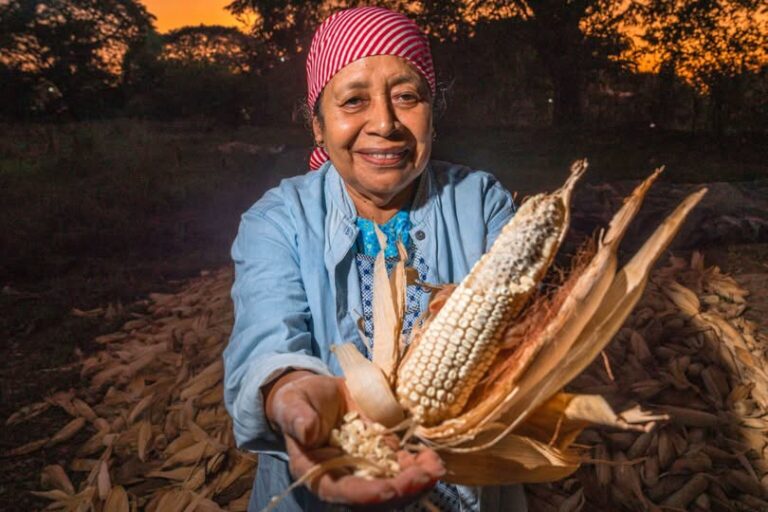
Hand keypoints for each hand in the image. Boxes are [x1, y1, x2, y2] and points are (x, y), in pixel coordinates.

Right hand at [265, 371, 445, 506]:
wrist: (317, 394)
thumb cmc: (298, 402)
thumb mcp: (292, 405)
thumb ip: (298, 418)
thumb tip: (306, 430)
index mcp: (317, 471)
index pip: (341, 490)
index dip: (365, 493)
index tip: (387, 490)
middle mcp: (344, 475)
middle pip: (374, 492)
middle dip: (401, 488)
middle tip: (423, 477)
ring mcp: (366, 465)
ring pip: (394, 482)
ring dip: (417, 479)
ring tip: (435, 468)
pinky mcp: (382, 452)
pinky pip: (403, 464)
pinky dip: (420, 463)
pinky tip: (434, 459)